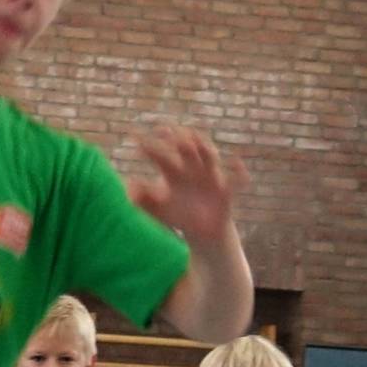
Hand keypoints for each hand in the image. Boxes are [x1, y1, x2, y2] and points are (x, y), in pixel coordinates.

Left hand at [128, 124, 246, 247]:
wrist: (203, 233)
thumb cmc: (177, 217)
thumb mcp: (157, 211)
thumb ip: (142, 200)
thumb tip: (128, 186)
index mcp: (173, 172)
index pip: (161, 154)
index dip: (149, 147)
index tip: (136, 141)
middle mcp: (192, 169)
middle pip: (185, 148)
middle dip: (177, 139)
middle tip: (166, 133)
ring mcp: (210, 177)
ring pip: (209, 156)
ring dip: (203, 146)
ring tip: (195, 140)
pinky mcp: (226, 191)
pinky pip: (235, 179)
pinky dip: (238, 171)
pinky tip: (236, 162)